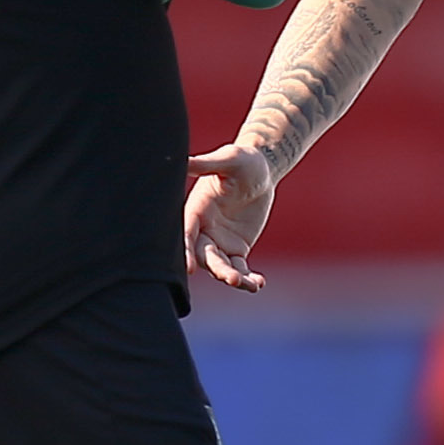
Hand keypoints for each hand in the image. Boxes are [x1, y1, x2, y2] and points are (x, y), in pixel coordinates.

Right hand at [184, 141, 277, 291]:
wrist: (260, 171)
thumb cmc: (242, 161)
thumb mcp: (228, 159)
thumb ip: (207, 164)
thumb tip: (182, 160)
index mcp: (195, 209)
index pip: (186, 234)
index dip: (186, 251)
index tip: (189, 269)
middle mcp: (203, 229)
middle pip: (204, 256)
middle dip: (216, 268)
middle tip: (233, 278)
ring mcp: (219, 241)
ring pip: (221, 267)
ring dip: (233, 278)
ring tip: (251, 285)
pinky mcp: (236, 248)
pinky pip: (239, 268)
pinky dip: (248, 278)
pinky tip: (259, 283)